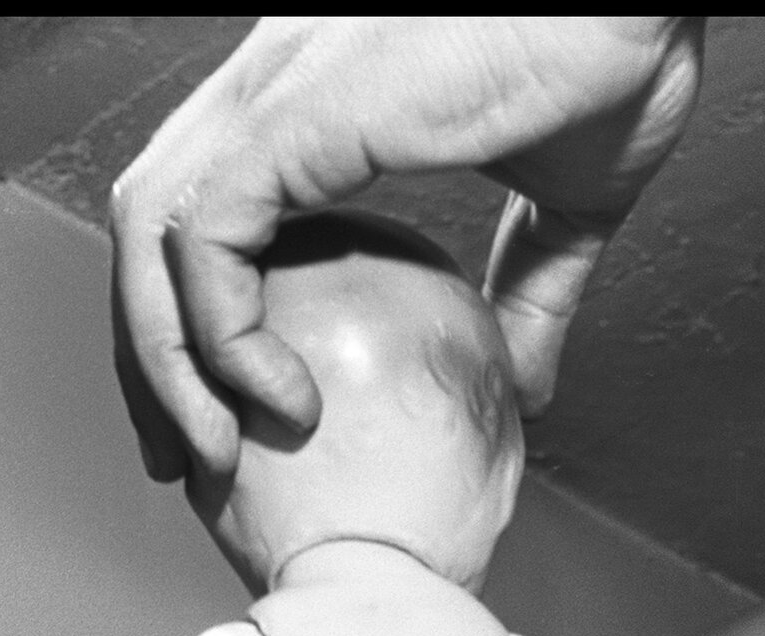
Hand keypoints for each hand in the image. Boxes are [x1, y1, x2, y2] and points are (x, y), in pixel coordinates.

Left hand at [110, 16, 705, 477]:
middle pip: (148, 226)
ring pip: (151, 234)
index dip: (190, 318)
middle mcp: (274, 80)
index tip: (230, 412)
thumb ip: (532, 290)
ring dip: (165, 359)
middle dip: (150, 354)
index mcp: (322, 93)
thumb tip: (526, 383)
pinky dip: (220, 334)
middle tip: (194, 455)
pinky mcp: (301, 114)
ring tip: (219, 449)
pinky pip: (208, 240)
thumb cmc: (616, 50)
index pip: (202, 207)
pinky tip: (282, 398)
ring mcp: (276, 90)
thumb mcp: (570, 205)